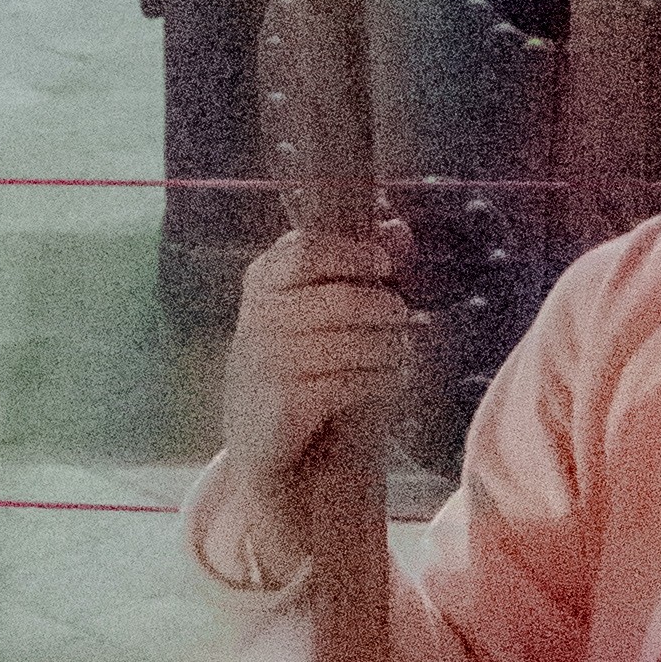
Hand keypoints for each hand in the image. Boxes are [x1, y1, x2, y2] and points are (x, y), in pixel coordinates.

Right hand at [220, 223, 409, 501]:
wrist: (261, 432)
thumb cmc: (297, 356)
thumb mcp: (316, 304)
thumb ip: (356, 264)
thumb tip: (399, 229)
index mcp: (263, 280)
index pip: (305, 250)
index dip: (352, 253)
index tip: (384, 263)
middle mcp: (259, 318)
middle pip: (341, 300)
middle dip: (384, 306)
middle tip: (401, 315)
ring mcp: (269, 362)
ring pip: (354, 343)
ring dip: (389, 347)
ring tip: (397, 351)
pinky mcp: (286, 403)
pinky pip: (352, 381)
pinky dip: (380, 379)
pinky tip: (385, 379)